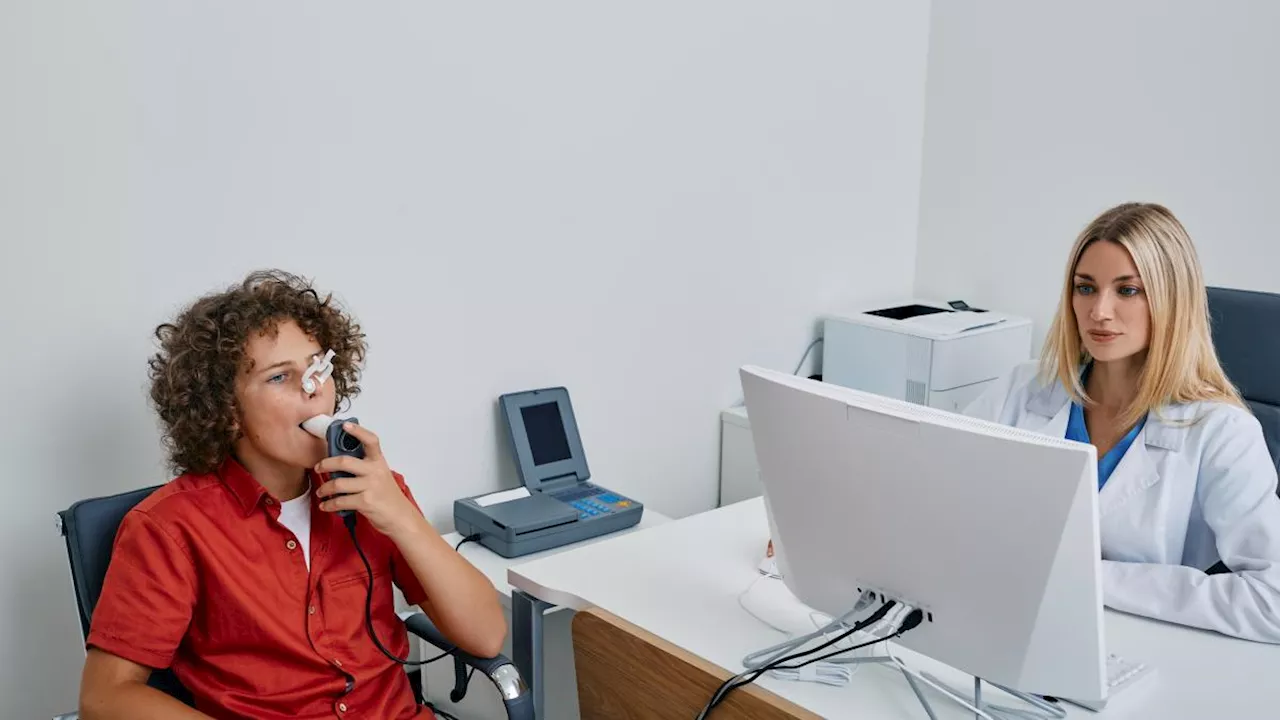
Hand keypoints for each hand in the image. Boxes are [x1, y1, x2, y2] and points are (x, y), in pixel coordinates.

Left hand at [314, 423, 422, 539]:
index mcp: (378, 462)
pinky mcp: (365, 502)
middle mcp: (375, 471)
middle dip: (326, 464)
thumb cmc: (387, 496)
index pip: (370, 440)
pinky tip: (326, 505)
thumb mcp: (379, 475)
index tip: (345, 425)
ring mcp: (370, 486)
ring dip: (324, 489)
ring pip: (338, 483)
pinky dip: (329, 504)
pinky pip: (340, 501)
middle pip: (344, 461)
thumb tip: (338, 462)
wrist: (399, 517)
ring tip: (321, 492)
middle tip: (319, 467)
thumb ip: (363, 467)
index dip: (358, 431)